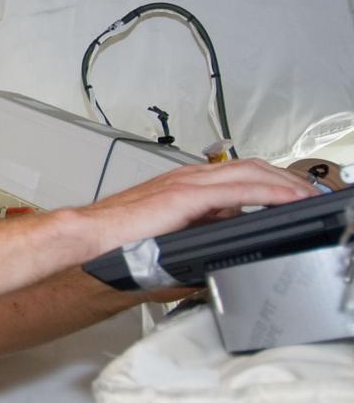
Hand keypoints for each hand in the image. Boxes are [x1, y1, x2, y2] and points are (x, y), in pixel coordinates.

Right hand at [82, 158, 316, 255]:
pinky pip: (239, 190)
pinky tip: (286, 201)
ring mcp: (188, 183)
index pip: (238, 172)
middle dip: (286, 177)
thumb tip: (223, 233)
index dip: (271, 180)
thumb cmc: (118, 237)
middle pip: (251, 166)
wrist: (91, 235)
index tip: (294, 193)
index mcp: (184, 183)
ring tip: (307, 196)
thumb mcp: (169, 230)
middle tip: (310, 193)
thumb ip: (196, 226)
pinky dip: (269, 193)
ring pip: (250, 172)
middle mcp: (188, 176)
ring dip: (284, 183)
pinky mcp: (187, 197)